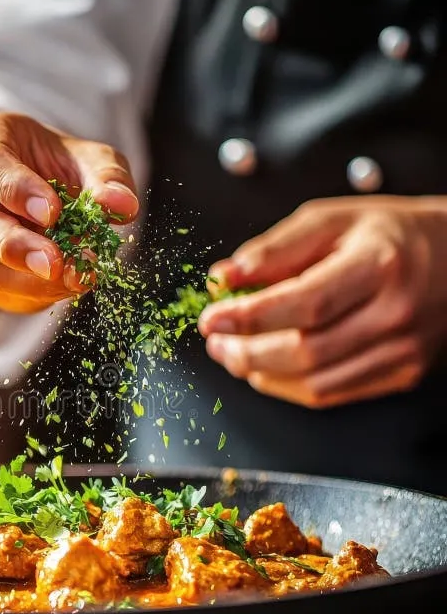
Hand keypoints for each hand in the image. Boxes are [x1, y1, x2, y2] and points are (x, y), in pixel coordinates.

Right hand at [0, 112, 138, 312]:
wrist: (32, 190)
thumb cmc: (56, 167)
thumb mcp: (88, 158)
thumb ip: (108, 177)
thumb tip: (122, 207)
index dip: (17, 191)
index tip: (52, 213)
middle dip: (14, 246)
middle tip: (53, 263)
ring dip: (24, 280)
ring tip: (70, 279)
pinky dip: (30, 293)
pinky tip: (63, 288)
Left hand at [197, 196, 446, 408]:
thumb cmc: (390, 234)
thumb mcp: (333, 220)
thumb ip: (274, 249)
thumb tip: (223, 278)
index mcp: (379, 264)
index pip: (304, 302)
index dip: (250, 316)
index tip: (211, 319)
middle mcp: (394, 313)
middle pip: (306, 351)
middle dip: (246, 352)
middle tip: (215, 342)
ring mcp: (402, 350)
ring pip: (315, 382)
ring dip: (261, 374)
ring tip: (232, 355)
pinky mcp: (401, 373)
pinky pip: (331, 394)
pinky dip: (287, 386)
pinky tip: (265, 370)